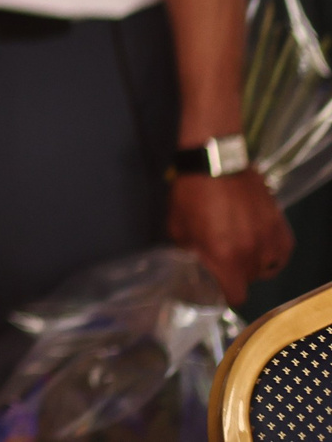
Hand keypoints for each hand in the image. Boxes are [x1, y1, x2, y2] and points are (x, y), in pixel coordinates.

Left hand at [168, 171, 291, 303]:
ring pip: (265, 267)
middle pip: (248, 280)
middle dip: (235, 274)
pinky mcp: (282, 228)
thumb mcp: (178, 227)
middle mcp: (252, 255)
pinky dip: (270, 252)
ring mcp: (270, 241)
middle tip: (223, 258)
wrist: (217, 162)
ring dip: (252, 262)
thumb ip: (188, 253)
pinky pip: (280, 253)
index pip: (234, 297)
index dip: (224, 294)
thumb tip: (192, 266)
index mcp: (225, 258)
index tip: (217, 287)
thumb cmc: (191, 193)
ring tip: (239, 247)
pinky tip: (257, 242)